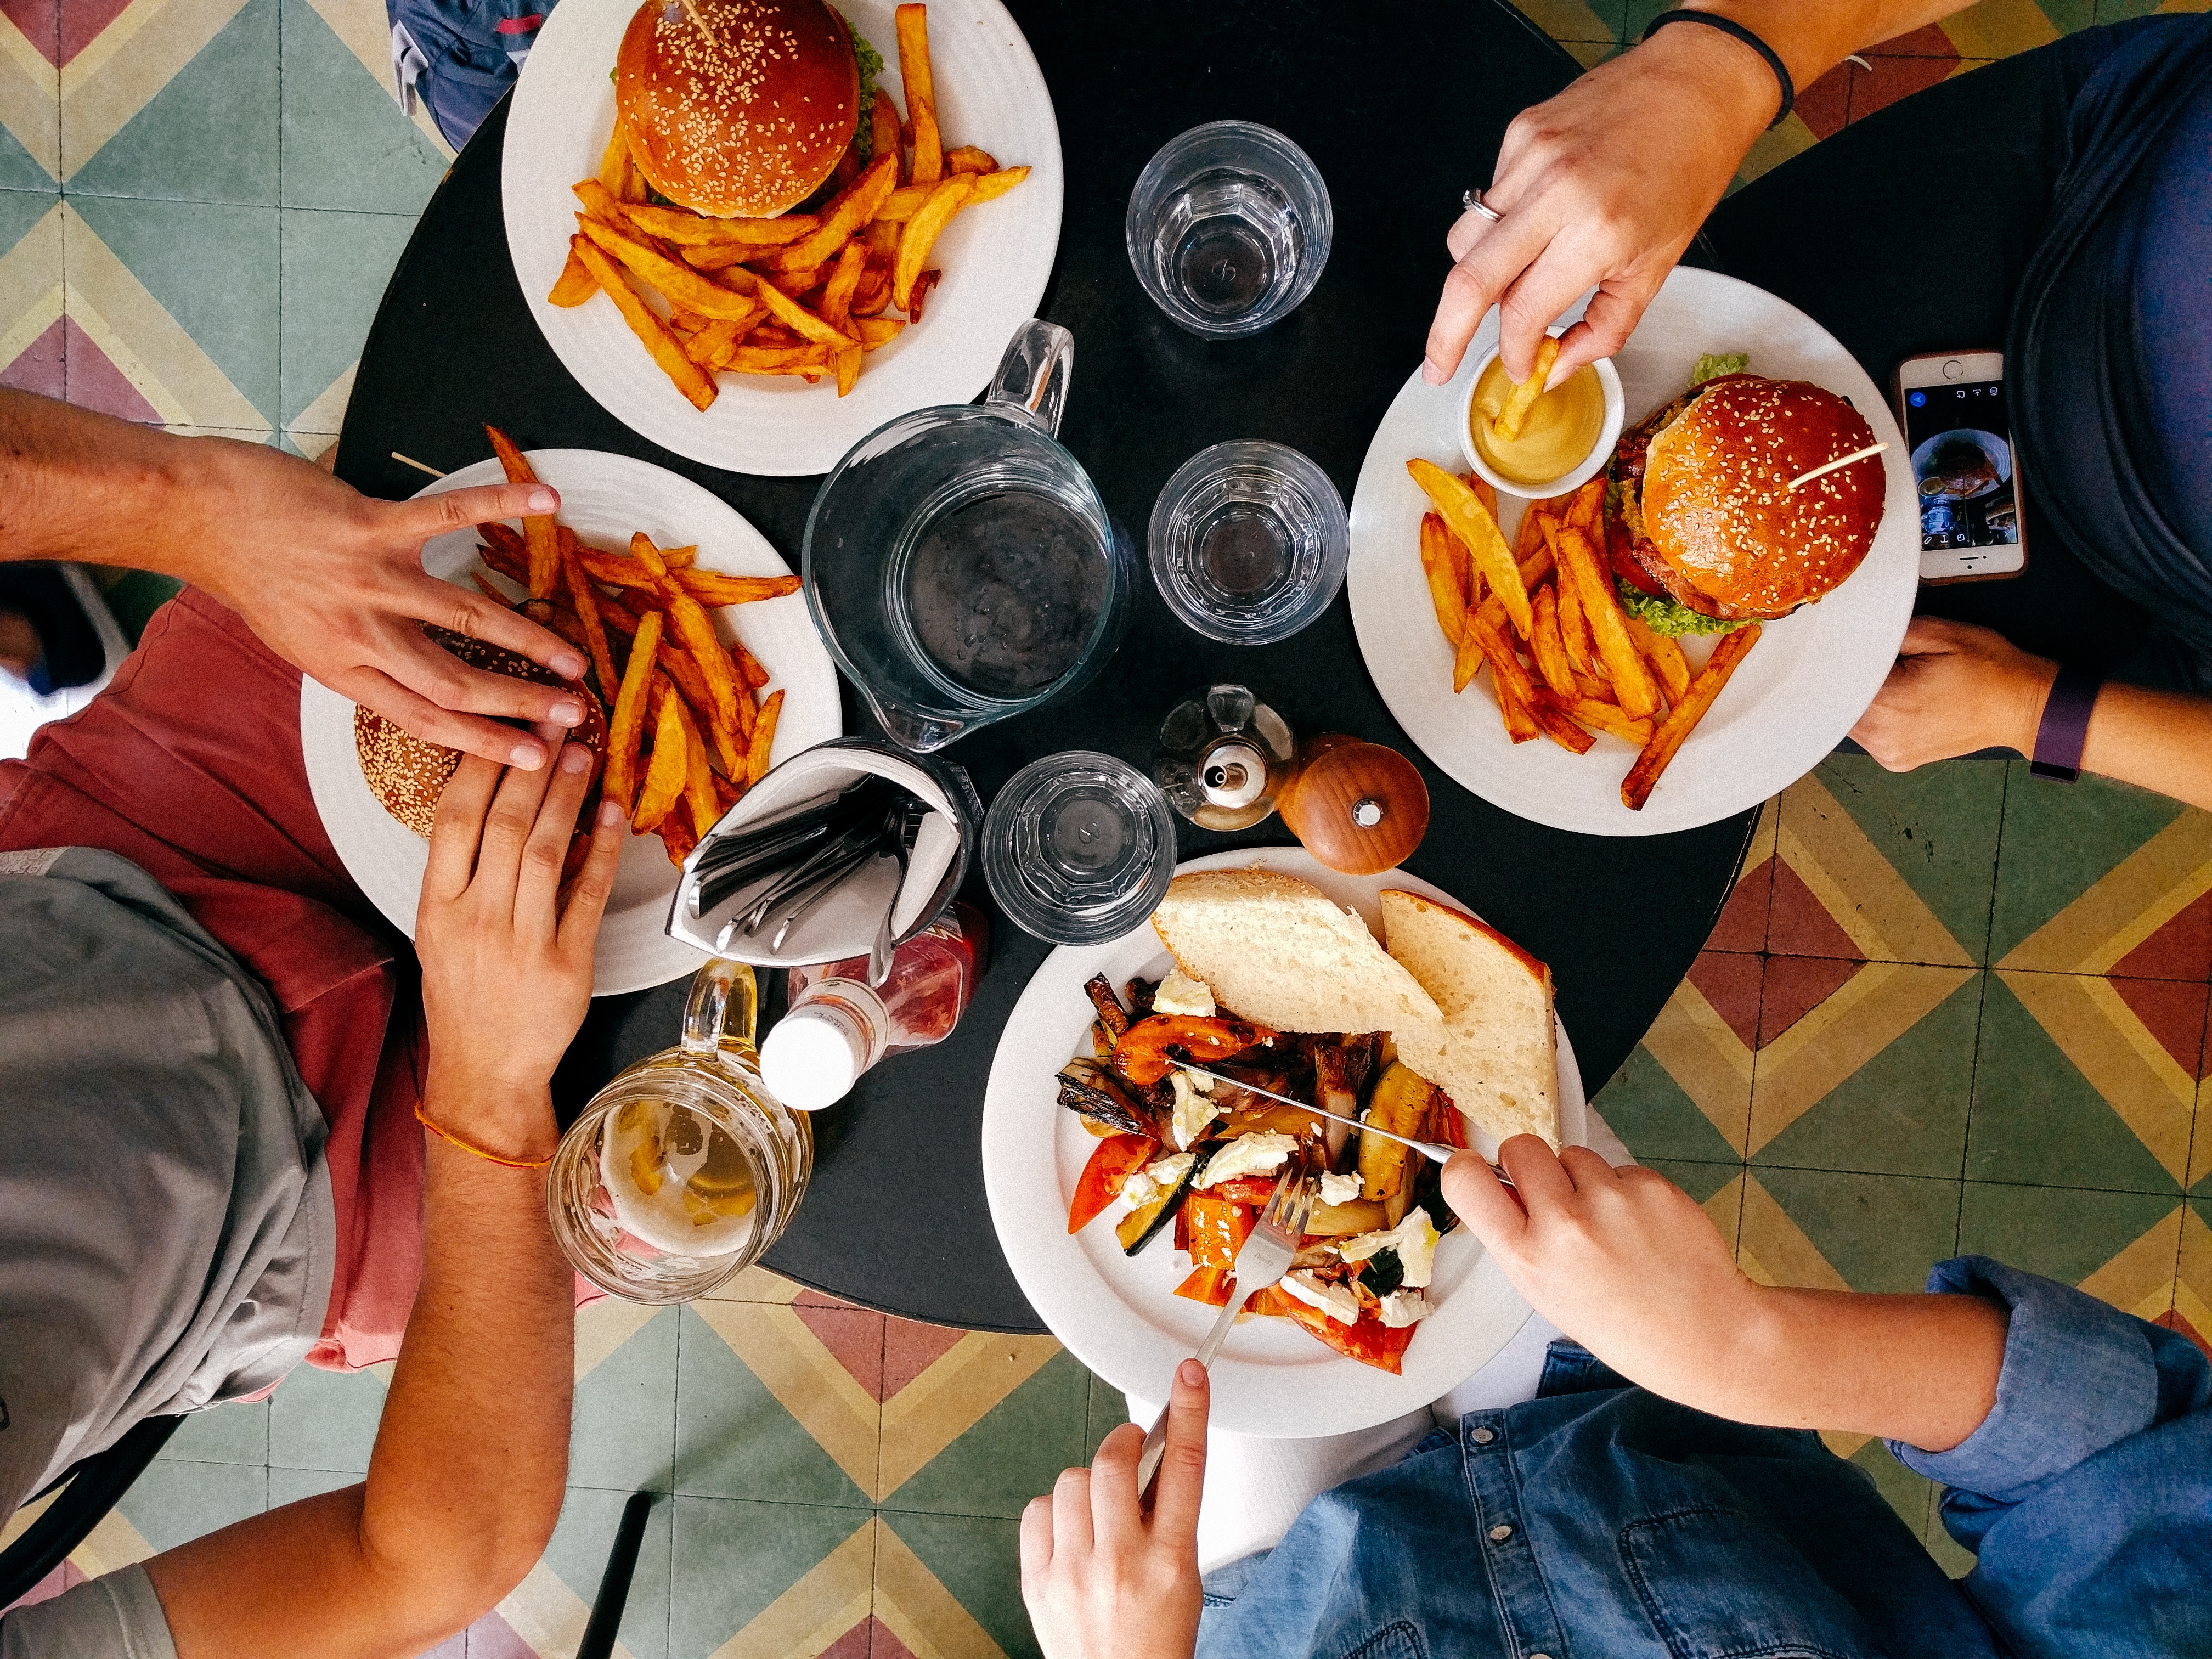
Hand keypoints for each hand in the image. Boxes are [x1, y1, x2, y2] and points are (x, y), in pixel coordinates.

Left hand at [167, 437, 589, 767]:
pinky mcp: (370, 526)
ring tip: (574, 658)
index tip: (534, 758)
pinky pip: (447, 516)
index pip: (425, 719)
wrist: (200, 518)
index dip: (486, 743)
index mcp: (343, 669)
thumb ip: (359, 660)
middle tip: (574, 715)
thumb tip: (414, 681)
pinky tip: (547, 502)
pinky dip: (501, 505)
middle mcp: (359, 633)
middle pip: (455, 682)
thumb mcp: (301, 641)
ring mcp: (368, 579)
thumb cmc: (253, 576)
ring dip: (528, 640)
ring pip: (464, 618)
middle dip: (521, 703)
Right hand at [415, 735, 624, 1157]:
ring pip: (548, 851)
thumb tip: (495, 799)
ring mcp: (523, 942)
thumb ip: (460, 871)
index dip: (482, 767)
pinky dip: (604, 850)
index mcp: (437, 907)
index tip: (504, 726)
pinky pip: (589, 894)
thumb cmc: (463, 994)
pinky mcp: (567, 964)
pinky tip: (614, 813)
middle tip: (555, 722)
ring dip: (568, 796)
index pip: (454, 820)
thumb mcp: (438, 930)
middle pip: (505, 825)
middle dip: (532, 766)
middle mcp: (476, 919)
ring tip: (582, 754)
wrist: (485, 1069)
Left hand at [1021, 1359, 1207, 1658]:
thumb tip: (1154, 1456)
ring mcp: (1075, 1571)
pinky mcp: (1038, 1580)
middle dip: (1122, 1444)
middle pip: (1113, 1461)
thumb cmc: (1155, 1638)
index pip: (1185, 1467)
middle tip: (1129, 1451)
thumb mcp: (1184, 1577)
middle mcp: (1121, 1563)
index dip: (1188, 1411)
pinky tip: (1072, 1533)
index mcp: (1171, 1561)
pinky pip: (1038, 1509)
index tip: (1188, 1375)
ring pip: (1071, 1479)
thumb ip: (1170, 1517)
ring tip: (1101, 1511)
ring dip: (1088, 1483)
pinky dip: (1056, 1511)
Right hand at [1423, 24, 1775, 386]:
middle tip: (1439, 366)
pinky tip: (1537, 218)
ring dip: (1475, 277)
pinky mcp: (1520, 133)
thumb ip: (1604, 327)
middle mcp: (1557, 191)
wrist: (1698, 84)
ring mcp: (1531, 156)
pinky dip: (1500, 226)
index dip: (1513, 352)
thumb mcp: (1657, 267)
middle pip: (1468, 280)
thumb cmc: (1688, 168)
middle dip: (1445, 336)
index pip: (1523, 312)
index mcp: (1598, 231)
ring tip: (1509, 282)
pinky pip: (1487, 199)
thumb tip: (1558, 365)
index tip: (1519, 365)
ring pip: (1465, 240)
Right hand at [1443, 1138, 1765, 1411]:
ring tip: (1610, 1225)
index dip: (1465, 1166)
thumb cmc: (1624, 1324)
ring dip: (1584, 1179)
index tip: (1476, 1168)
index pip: (1466, 1181)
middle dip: (1530, 1164)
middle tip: (1552, 1194)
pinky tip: (1642, 1228)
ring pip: (1574, 1155)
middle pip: (1520, 1147)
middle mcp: (1565, 1224)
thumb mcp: (1547, 1294)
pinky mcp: (1651, 1186)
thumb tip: (1501, 1186)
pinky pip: (1619, 1168)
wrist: (1704, 1334)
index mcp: (1528, 1259)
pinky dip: (1625, 1190)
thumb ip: (1520, 1239)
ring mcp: (1611, 1200)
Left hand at [1850, 615, 2055, 769]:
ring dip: (1857, 698)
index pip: (1833, 683)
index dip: (1832, 662)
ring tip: (1888, 677)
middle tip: (1864, 657)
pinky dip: (1871, 714)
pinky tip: (1892, 698)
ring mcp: (1889, 753)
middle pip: (1835, 704)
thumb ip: (1888, 632)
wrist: (2024, 705)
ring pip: (1847, 720)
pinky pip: (1866, 733)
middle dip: (1845, 679)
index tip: (1832, 647)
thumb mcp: (1939, 633)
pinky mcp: (1896, 760)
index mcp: (1889, 705)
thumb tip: (1854, 634)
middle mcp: (1884, 737)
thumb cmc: (1990, 670)